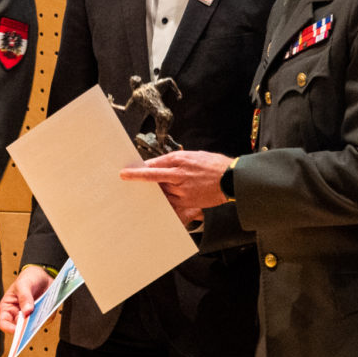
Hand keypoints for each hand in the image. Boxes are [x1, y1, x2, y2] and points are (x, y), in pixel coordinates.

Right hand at [0, 265, 54, 333]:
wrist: (43, 275)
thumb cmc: (28, 278)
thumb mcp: (23, 284)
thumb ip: (24, 297)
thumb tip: (27, 311)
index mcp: (8, 307)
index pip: (4, 322)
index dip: (8, 328)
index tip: (17, 329)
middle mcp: (18, 314)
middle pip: (18, 328)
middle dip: (24, 328)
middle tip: (31, 324)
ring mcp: (30, 317)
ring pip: (32, 327)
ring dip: (36, 323)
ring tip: (40, 313)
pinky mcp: (41, 316)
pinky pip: (43, 321)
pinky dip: (45, 318)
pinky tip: (47, 310)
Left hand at [119, 150, 233, 217]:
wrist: (232, 178)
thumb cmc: (213, 165)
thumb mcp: (193, 156)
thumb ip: (174, 161)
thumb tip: (157, 165)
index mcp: (180, 160)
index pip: (153, 165)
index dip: (138, 169)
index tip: (125, 172)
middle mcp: (179, 174)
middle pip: (153, 177)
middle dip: (138, 177)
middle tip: (125, 177)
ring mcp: (182, 189)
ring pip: (162, 190)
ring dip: (158, 189)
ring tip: (166, 187)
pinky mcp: (187, 201)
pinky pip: (171, 201)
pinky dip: (167, 198)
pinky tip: (170, 196)